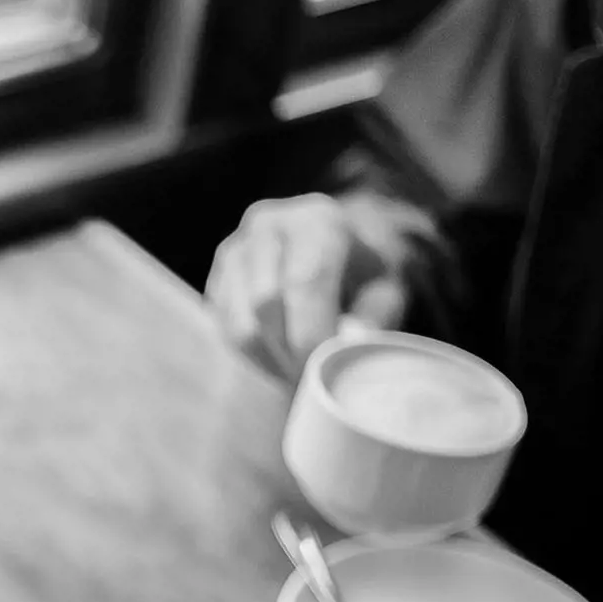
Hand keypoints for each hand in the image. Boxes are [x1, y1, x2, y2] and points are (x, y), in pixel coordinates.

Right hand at [206, 191, 431, 381]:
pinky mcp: (216, 277)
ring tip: (292, 374)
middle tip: (308, 382)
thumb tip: (352, 346)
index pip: (305, 280)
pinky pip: (224, 330)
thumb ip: (374, 316)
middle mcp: (268, 225)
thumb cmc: (362, 271)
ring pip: (239, 322)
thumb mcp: (386, 287)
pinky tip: (275, 359)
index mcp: (317, 220)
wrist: (330, 247)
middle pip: (265, 303)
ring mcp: (234, 250)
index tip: (322, 372)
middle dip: (287, 352)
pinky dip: (248, 354)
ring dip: (265, 360)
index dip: (311, 332)